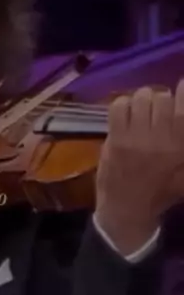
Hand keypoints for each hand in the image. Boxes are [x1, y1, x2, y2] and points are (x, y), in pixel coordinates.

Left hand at [95, 81, 183, 255]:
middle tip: (155, 107)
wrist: (127, 210)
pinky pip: (119, 107)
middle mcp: (162, 141)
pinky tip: (124, 113)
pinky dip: (122, 104)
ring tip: (140, 109)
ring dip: (141, 100)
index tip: (181, 85)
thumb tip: (182, 113)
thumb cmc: (159, 193)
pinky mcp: (116, 140)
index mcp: (181, 148)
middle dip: (159, 98)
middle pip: (163, 99)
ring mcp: (138, 140)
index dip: (183, 91)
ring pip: (141, 99)